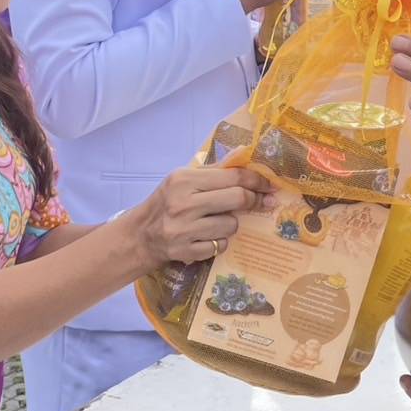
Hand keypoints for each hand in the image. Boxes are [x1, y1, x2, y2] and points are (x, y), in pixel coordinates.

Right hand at [128, 166, 274, 265]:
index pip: (232, 176)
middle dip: (254, 201)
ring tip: (218, 221)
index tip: (270, 185)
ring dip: (231, 224)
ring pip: (231, 225)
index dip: (257, 180)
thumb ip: (214, 171)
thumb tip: (246, 159)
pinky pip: (221, 246)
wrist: (140, 235)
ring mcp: (184, 230)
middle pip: (237, 199)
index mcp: (184, 180)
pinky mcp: (185, 251)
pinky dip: (220, 242)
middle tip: (262, 203)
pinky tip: (208, 237)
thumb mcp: (183, 180)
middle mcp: (183, 203)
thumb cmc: (167, 202)